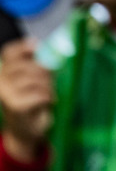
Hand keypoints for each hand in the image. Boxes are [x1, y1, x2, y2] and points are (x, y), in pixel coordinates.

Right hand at [0, 40, 52, 162]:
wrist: (26, 131)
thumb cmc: (33, 101)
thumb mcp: (34, 79)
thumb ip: (35, 63)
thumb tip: (38, 44)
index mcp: (4, 73)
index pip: (10, 52)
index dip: (23, 47)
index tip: (37, 46)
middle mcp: (1, 83)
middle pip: (27, 65)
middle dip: (44, 71)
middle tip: (49, 81)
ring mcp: (7, 95)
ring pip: (36, 79)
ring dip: (48, 86)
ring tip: (48, 93)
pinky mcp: (16, 106)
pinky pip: (40, 94)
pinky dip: (49, 97)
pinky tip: (48, 102)